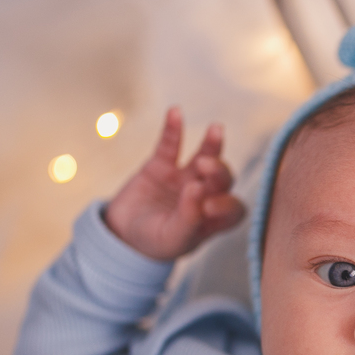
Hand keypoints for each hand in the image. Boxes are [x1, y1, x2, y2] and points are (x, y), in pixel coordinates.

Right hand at [103, 107, 245, 260]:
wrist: (121, 236)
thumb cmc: (155, 243)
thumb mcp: (172, 238)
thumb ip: (188, 218)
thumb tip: (197, 188)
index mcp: (213, 220)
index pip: (233, 208)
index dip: (227, 204)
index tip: (208, 206)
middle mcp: (204, 197)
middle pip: (223, 179)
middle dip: (219, 171)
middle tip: (205, 167)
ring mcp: (184, 178)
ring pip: (205, 157)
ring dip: (212, 145)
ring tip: (216, 130)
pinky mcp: (161, 166)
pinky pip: (170, 145)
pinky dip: (173, 129)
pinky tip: (175, 112)